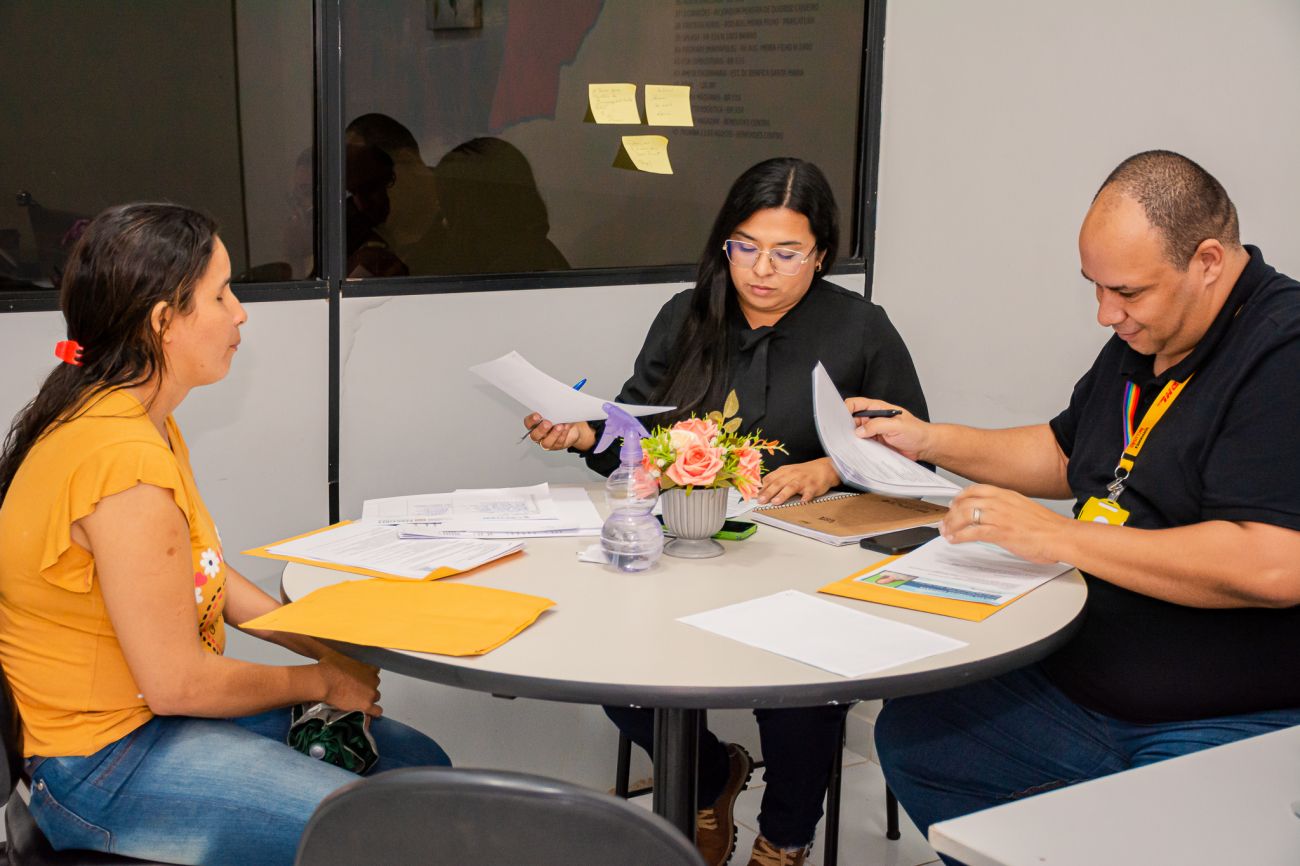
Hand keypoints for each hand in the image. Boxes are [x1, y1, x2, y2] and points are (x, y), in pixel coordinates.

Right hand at [317, 653, 382, 716]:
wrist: (323, 681)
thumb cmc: (328, 668)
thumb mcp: (336, 653)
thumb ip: (343, 653)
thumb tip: (334, 645)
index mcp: (369, 665)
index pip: (374, 671)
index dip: (366, 676)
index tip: (358, 679)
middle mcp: (373, 678)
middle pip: (374, 684)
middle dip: (366, 687)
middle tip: (354, 690)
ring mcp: (371, 692)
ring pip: (375, 697)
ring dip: (368, 699)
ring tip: (356, 701)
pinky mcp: (367, 704)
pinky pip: (377, 711)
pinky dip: (372, 712)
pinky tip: (366, 712)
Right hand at [523, 413, 594, 451]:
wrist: (572, 427)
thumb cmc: (560, 418)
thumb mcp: (554, 412)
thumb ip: (551, 408)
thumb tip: (554, 399)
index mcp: (535, 425)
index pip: (528, 423)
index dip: (531, 420)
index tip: (537, 415)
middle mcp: (539, 435)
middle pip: (535, 436)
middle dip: (541, 429)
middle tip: (548, 423)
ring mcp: (548, 442)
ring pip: (546, 443)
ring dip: (553, 434)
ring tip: (560, 426)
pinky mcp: (558, 445)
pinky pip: (559, 442)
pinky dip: (563, 434)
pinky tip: (566, 427)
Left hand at [757, 458, 839, 505]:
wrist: (823, 468)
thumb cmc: (803, 473)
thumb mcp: (788, 472)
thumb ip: (775, 480)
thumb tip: (761, 490)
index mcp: (784, 471)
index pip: (770, 479)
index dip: (762, 488)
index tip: (754, 496)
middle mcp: (792, 474)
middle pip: (778, 483)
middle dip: (768, 492)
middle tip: (761, 501)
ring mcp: (803, 480)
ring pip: (791, 487)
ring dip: (783, 494)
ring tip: (776, 502)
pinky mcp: (813, 486)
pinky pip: (809, 492)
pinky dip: (806, 497)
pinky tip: (802, 502)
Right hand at [844, 397, 928, 460]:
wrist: (924, 447)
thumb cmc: (916, 432)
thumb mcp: (897, 426)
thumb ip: (878, 425)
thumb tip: (859, 431)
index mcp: (877, 408)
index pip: (855, 404)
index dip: (845, 409)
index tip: (839, 419)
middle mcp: (873, 418)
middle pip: (851, 419)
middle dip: (845, 426)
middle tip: (841, 435)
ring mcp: (873, 431)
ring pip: (855, 432)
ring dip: (851, 438)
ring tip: (847, 444)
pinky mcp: (874, 443)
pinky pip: (861, 444)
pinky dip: (857, 447)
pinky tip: (855, 451)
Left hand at [942, 484, 1071, 563]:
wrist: (1060, 536)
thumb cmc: (1047, 527)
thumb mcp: (1023, 508)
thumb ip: (1007, 508)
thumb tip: (995, 514)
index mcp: (1006, 494)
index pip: (975, 489)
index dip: (960, 497)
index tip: (954, 503)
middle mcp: (1000, 502)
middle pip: (965, 502)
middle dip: (951, 513)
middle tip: (945, 522)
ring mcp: (999, 516)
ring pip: (965, 515)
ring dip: (951, 524)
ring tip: (946, 532)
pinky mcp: (999, 532)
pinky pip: (972, 532)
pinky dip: (959, 536)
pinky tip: (955, 540)